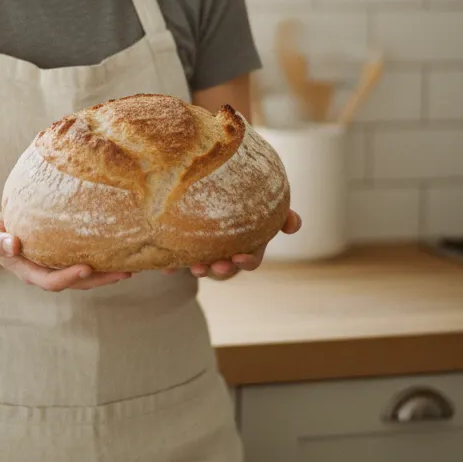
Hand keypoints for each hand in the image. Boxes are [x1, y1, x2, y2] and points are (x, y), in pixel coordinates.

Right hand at [0, 213, 133, 292]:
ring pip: (87, 277)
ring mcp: (59, 268)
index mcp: (31, 272)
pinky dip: (104, 261)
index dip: (69, 277)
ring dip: (108, 274)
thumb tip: (13, 244)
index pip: (52, 280)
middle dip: (101, 279)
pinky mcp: (66, 259)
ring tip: (131, 267)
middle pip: (77, 283)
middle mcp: (48, 273)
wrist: (0, 235)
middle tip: (125, 273)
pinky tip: (122, 253)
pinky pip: (88, 262)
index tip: (85, 269)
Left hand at [165, 209, 301, 280]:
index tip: (240, 257)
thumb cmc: (240, 197)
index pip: (251, 258)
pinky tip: (166, 267)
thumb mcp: (262, 199)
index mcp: (246, 242)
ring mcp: (206, 254)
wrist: (210, 192)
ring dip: (200, 269)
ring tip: (194, 267)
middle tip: (220, 263)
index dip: (247, 260)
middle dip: (224, 268)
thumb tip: (296, 225)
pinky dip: (172, 265)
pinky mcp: (185, 252)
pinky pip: (177, 262)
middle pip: (227, 268)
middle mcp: (227, 252)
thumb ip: (280, 211)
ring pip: (204, 267)